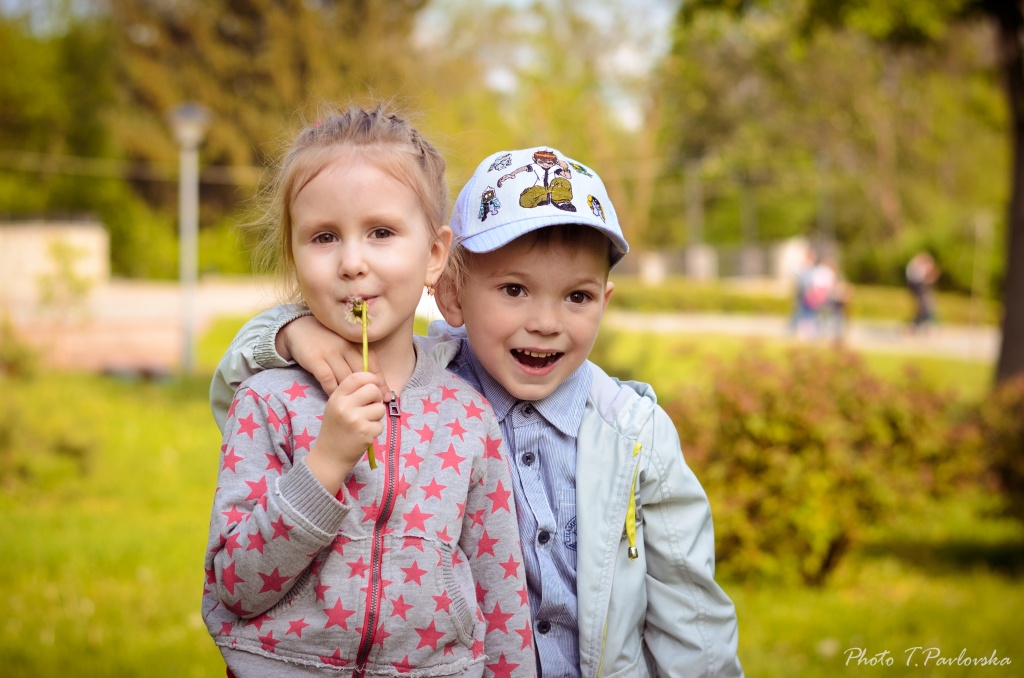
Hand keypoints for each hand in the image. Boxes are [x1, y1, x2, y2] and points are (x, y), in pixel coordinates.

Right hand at [278, 315, 388, 395]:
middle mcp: (344, 346)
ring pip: (345, 378)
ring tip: (356, 407)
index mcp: (354, 342)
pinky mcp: (314, 359)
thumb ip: (358, 358)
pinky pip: (327, 379)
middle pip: (361, 372)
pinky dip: (333, 391)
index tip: (387, 395)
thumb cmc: (326, 340)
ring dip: (352, 394)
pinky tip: (336, 399)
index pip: (372, 362)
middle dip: (368, 390)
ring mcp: (329, 352)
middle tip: (373, 405)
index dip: (380, 380)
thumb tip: (376, 382)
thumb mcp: (345, 343)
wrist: (298, 328)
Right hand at [306, 372, 385, 492]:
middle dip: (377, 397)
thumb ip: (352, 394)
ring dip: (376, 416)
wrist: (329, 457)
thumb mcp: (336, 407)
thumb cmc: (335, 430)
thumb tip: (376, 383)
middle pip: (373, 390)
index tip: (375, 385)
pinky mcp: (366, 433)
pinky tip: (364, 435)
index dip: (371, 378)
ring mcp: (356, 420)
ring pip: (380, 408)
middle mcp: (345, 406)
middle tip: (370, 407)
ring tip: (364, 424)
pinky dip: (375, 430)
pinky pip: (381, 425)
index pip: (357, 377)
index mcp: (337, 398)